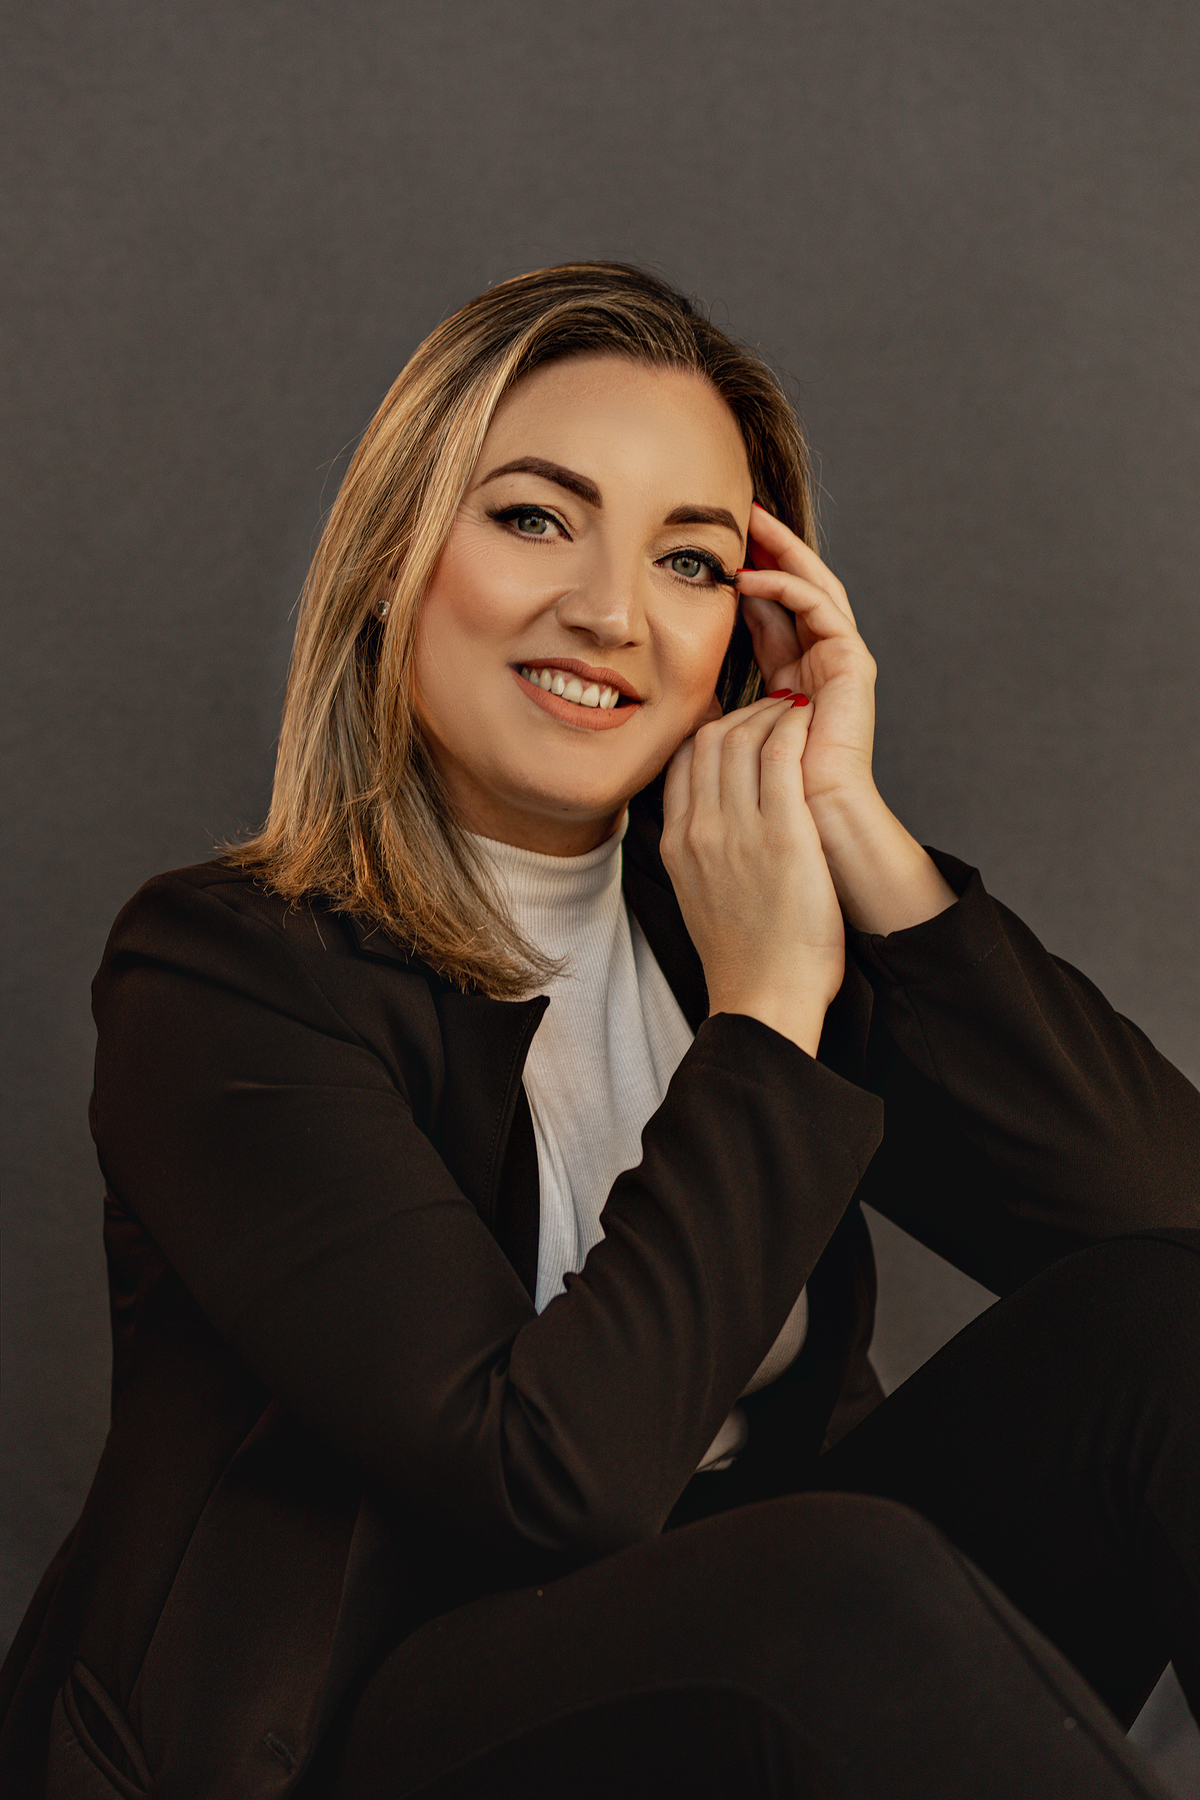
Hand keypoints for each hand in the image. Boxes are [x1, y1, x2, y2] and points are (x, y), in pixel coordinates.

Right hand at [661, 693, 845, 1056]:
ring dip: (769, 714)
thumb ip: (698, 849)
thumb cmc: (743, 955)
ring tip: (793, 713)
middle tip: (771, 711)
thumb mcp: (697, 894)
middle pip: (708, 741)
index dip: (707, 730)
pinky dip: (792, 728)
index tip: (734, 724)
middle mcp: (701, 830)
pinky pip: (781, 755)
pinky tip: (807, 724)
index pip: (680, 761)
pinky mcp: (784, 835)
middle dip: (741, 713)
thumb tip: (712, 817)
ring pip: (741, 738)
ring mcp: (739, 831)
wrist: (763, 997)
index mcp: (679, 844)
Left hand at [735, 504, 877, 818]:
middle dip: (771, 551)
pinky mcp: (852, 667)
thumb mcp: (725, 730)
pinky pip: (821, 610)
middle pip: (796, 591)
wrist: (806, 826)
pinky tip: (753, 578)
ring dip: (783, 553)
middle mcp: (819, 668)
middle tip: (743, 512)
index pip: (770, 614)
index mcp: (792, 682)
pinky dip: (788, 588)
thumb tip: (668, 672)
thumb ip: (713, 696)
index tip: (713, 550)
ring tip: (753, 523)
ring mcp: (840, 666)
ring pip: (813, 588)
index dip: (745, 580)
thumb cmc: (762, 796)